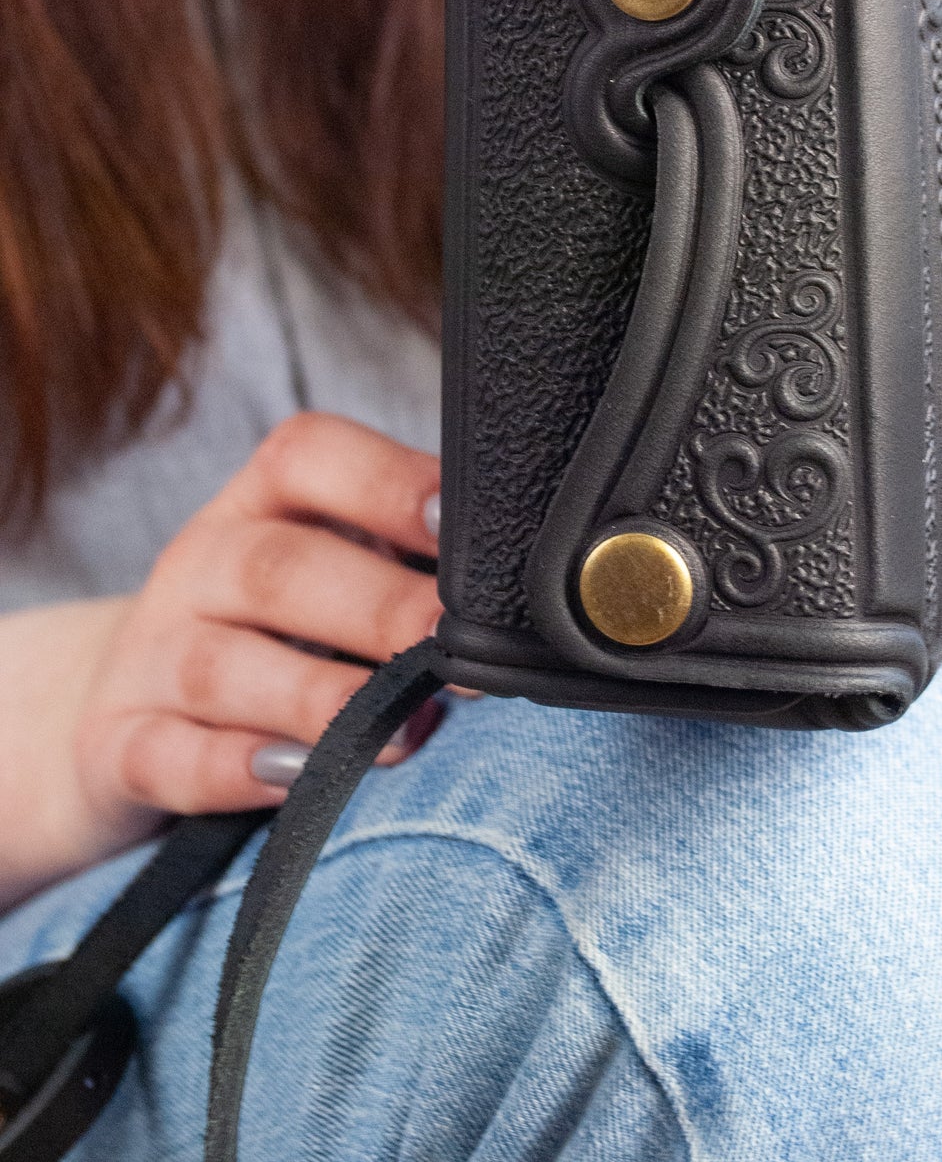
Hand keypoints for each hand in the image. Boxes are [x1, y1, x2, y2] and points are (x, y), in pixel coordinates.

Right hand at [72, 414, 442, 848]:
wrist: (121, 708)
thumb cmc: (278, 633)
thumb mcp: (333, 574)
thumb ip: (413, 564)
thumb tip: (531, 586)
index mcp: (261, 502)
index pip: (309, 456)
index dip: (389, 483)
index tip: (463, 526)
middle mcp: (200, 563)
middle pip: (279, 569)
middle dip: (381, 609)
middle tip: (463, 656)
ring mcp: (149, 655)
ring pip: (221, 666)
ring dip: (320, 700)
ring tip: (406, 733)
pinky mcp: (117, 745)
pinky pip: (165, 756)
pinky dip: (232, 770)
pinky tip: (297, 778)